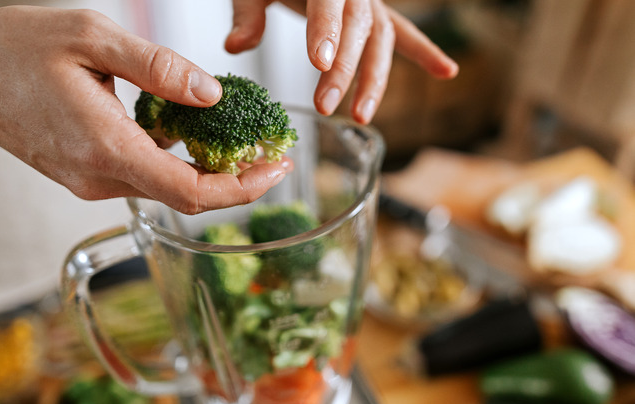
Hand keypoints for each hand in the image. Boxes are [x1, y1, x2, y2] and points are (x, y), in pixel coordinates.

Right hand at [0, 1, 290, 214]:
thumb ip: (159, 68)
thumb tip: (212, 95)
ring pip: (163, 187)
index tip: (279, 166)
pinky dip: (171, 160)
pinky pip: (139, 176)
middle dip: (235, 179)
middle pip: (184, 197)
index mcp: (104, 147)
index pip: (192, 192)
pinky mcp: (79, 174)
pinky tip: (184, 129)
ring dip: (204, 169)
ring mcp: (85, 181)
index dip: (244, 187)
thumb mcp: (92, 37)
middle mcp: (96, 177)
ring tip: (236, 134)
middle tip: (269, 147)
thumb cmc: (13, 46)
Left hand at [224, 0, 458, 123]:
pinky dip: (424, 52)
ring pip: (381, 40)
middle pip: (357, 29)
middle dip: (343, 70)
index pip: (328, 2)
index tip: (319, 61)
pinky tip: (446, 70)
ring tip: (362, 115)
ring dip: (374, 80)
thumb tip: (235, 47)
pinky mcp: (378, 15)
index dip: (325, 30)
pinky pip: (404, 34)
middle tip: (326, 105)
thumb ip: (247, 14)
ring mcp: (370, 2)